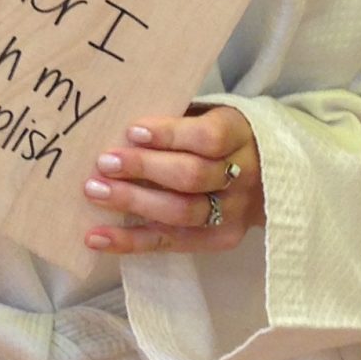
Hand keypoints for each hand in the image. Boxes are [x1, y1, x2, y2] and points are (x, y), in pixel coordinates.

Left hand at [81, 106, 263, 256]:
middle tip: (104, 162)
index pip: (208, 138)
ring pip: (182, 212)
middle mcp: (242, 176)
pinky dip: (130, 241)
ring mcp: (233, 213)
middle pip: (192, 176)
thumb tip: (119, 123)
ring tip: (95, 191)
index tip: (131, 131)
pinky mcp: (217, 240)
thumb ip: (177, 119)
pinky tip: (96, 237)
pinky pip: (169, 243)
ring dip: (133, 202)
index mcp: (240, 135)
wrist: (265, 179)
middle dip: (144, 168)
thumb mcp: (208, 116)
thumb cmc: (216, 138)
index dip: (169, 135)